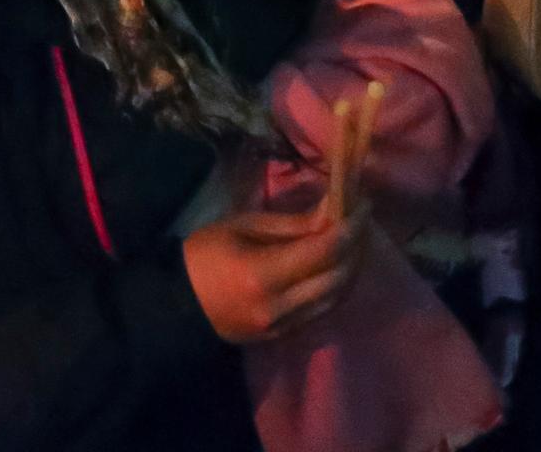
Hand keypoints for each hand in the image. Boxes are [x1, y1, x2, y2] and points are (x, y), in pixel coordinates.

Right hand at [183, 202, 361, 344]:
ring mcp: (282, 326)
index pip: (325, 250)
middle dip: (357, 246)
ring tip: (353, 240)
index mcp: (263, 274)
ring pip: (335, 298)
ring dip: (350, 268)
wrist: (176, 306)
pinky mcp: (281, 336)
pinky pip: (321, 311)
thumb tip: (332, 214)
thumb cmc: (204, 255)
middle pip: (338, 277)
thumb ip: (292, 225)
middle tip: (361, 219)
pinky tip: (335, 266)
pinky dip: (335, 286)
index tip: (364, 204)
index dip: (351, 226)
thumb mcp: (243, 227)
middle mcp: (279, 306)